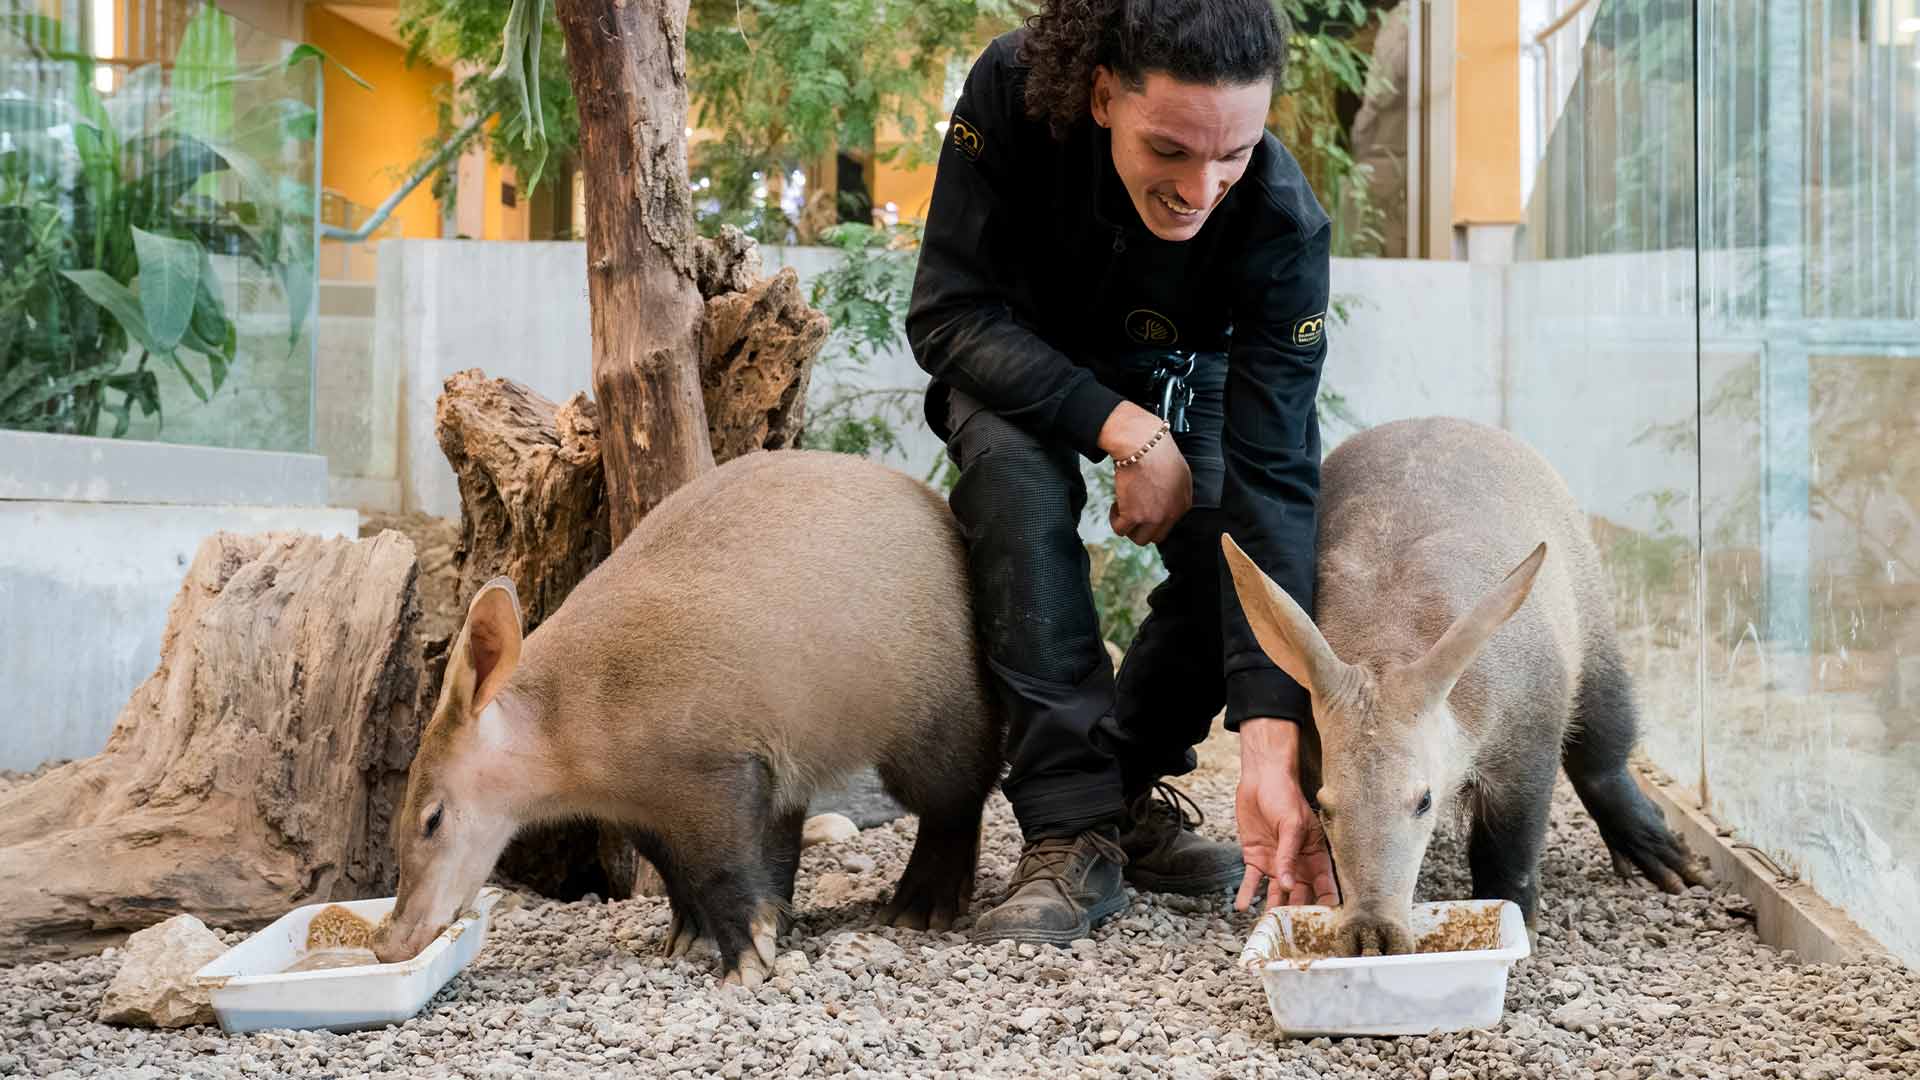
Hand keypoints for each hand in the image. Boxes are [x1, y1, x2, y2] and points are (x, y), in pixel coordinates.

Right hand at [1099, 401, 1191, 545]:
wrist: (1143, 445)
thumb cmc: (1157, 451)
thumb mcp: (1178, 473)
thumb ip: (1174, 492)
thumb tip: (1163, 500)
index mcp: (1183, 504)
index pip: (1169, 524)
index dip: (1154, 518)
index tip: (1144, 509)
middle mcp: (1170, 514)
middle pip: (1154, 536)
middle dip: (1142, 527)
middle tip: (1133, 512)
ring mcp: (1152, 517)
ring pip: (1137, 538)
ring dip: (1129, 526)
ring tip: (1124, 509)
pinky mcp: (1133, 516)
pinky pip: (1120, 529)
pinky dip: (1115, 519)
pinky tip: (1116, 505)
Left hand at [1234, 718, 1338, 909]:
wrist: (1260, 779)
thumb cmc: (1285, 796)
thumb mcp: (1291, 825)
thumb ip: (1288, 856)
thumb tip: (1287, 885)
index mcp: (1315, 855)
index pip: (1325, 886)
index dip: (1326, 905)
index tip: (1325, 926)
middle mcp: (1298, 864)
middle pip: (1300, 895)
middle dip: (1298, 914)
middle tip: (1294, 935)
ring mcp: (1276, 863)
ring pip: (1276, 893)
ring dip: (1272, 909)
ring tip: (1268, 928)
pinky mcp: (1256, 859)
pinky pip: (1252, 881)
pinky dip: (1247, 894)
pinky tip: (1241, 907)